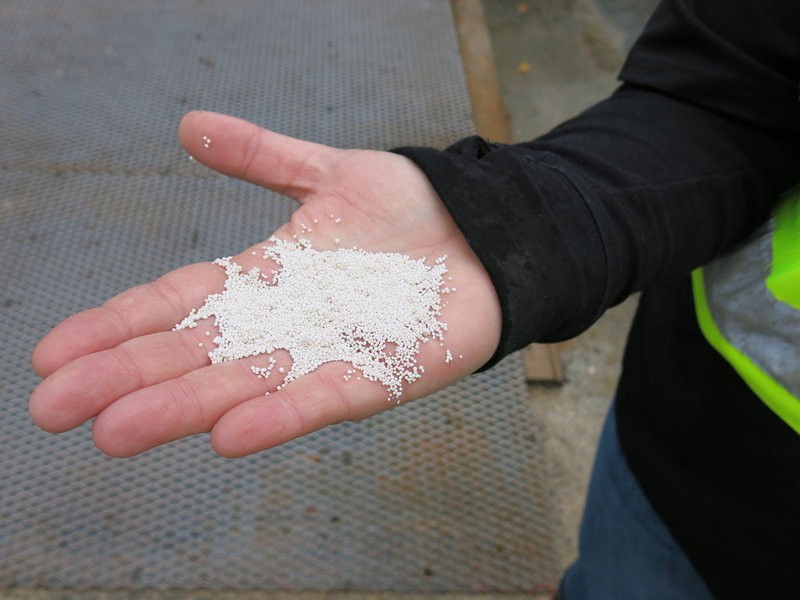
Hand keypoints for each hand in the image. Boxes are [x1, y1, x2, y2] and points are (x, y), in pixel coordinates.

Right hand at [29, 111, 501, 457]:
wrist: (483, 234)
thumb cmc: (406, 211)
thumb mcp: (327, 172)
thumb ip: (263, 157)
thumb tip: (189, 125)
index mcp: (265, 279)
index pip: (177, 304)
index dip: (117, 326)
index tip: (54, 354)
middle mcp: (285, 325)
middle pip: (193, 354)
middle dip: (125, 380)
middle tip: (51, 411)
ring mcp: (329, 353)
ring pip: (243, 386)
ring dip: (182, 409)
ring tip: (115, 433)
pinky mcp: (380, 375)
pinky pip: (323, 400)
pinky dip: (279, 417)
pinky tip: (228, 435)